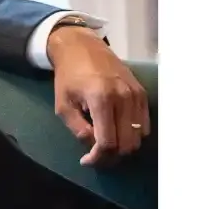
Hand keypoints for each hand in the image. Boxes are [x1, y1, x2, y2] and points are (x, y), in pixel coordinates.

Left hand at [47, 27, 150, 165]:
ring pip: (138, 137)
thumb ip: (78, 128)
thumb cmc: (69, 77)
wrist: (83, 48)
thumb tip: (94, 147)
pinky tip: (117, 131)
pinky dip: (132, 134)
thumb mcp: (63, 105)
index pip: (108, 142)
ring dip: (122, 147)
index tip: (86, 160)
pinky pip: (144, 124)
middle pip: (126, 143)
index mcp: (101, 99)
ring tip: (106, 144)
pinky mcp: (142, 92)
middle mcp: (123, 97)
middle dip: (111, 156)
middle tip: (96, 156)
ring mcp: (136, 94)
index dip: (98, 158)